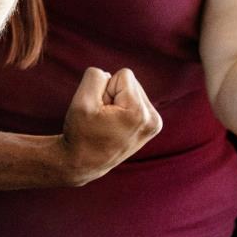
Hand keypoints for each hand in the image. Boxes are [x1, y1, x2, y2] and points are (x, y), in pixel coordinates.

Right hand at [56, 68, 160, 185]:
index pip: (123, 75)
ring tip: (107, 123)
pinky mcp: (151, 126)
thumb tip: (110, 75)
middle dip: (113, 95)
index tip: (100, 111)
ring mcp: (154, 124)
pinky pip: (135, 101)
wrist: (84, 162)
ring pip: (132, 90)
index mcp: (139, 113)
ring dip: (117, 102)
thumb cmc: (81, 133)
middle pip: (131, 82)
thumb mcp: (82, 101)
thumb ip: (95, 76)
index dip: (105, 89)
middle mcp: (153, 119)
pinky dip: (123, 109)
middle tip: (102, 118)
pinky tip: (115, 125)